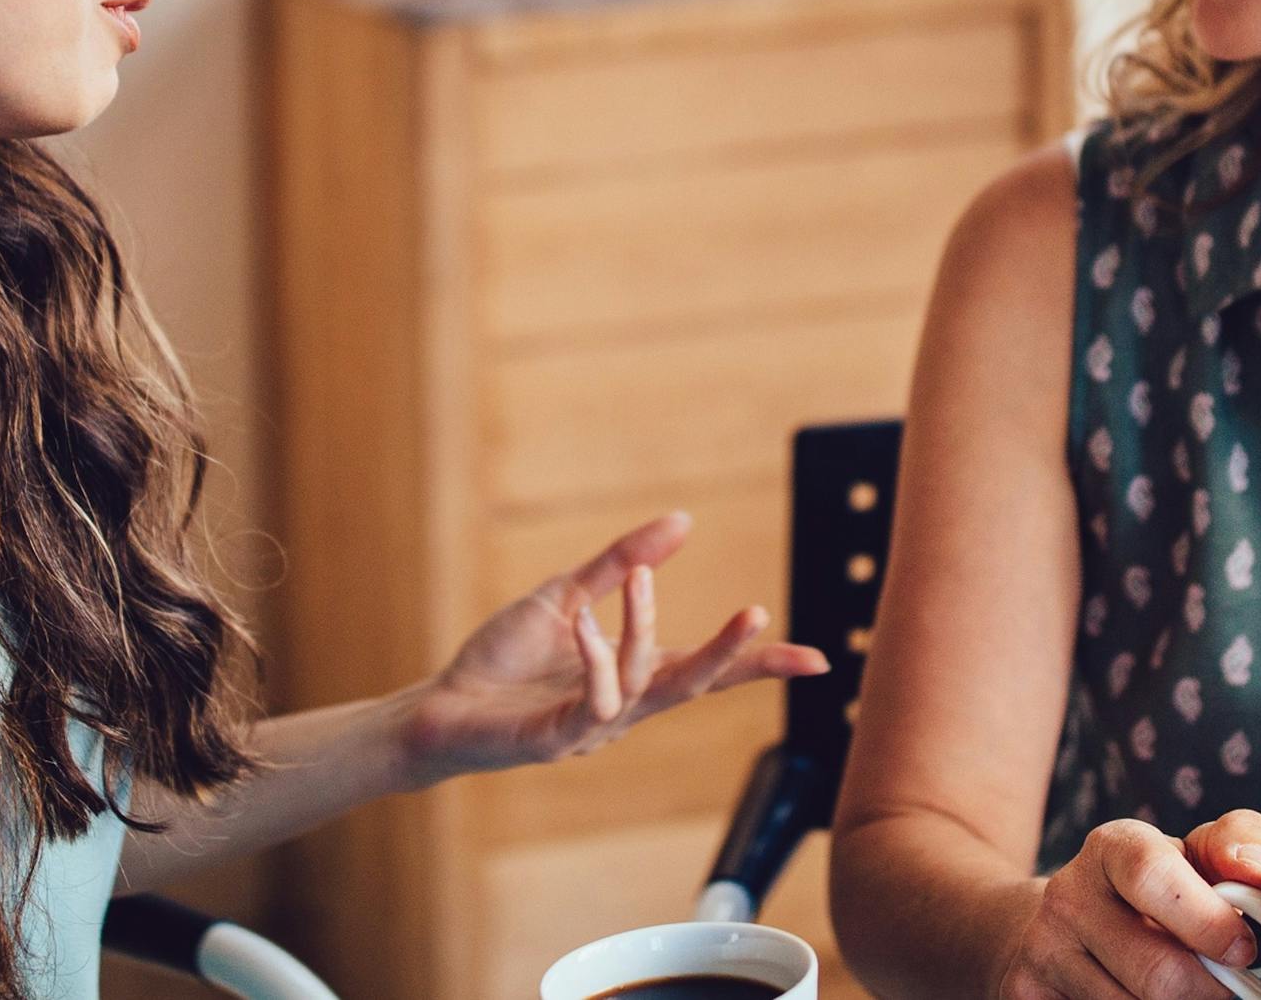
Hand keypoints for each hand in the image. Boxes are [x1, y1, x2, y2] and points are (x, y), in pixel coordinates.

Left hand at [395, 512, 827, 785]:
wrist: (441, 704)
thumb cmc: (505, 657)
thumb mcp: (567, 594)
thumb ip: (623, 563)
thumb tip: (683, 521)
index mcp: (634, 673)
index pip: (707, 669)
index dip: (759, 663)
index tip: (819, 662)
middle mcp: (625, 706)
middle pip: (694, 684)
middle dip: (730, 654)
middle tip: (758, 613)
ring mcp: (594, 728)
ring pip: (644, 683)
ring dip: (644, 627)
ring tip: (639, 579)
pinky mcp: (559, 739)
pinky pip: (594, 700)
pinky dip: (597, 660)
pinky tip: (585, 626)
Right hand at [994, 810, 1260, 999]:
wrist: (1059, 928)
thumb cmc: (1152, 894)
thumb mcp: (1191, 857)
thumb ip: (1235, 845)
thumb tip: (1257, 870)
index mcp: (1111, 848)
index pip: (1152, 874)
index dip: (1207, 920)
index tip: (1242, 951)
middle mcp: (1068, 896)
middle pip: (1156, 971)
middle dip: (1208, 992)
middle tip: (1229, 991)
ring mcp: (1042, 951)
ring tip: (1187, 993)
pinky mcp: (1027, 995)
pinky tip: (1142, 999)